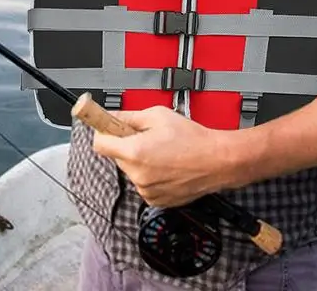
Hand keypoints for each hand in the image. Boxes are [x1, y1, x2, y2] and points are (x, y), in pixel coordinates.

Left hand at [92, 106, 230, 206]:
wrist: (216, 160)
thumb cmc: (192, 138)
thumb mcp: (157, 115)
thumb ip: (129, 116)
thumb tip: (112, 116)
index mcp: (134, 152)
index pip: (99, 144)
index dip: (102, 132)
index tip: (104, 127)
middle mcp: (137, 175)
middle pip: (116, 156)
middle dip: (126, 145)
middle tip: (146, 136)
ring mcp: (146, 190)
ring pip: (131, 170)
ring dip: (139, 160)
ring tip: (162, 151)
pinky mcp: (155, 200)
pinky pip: (143, 183)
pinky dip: (150, 174)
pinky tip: (166, 165)